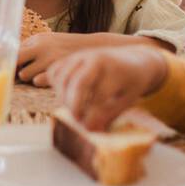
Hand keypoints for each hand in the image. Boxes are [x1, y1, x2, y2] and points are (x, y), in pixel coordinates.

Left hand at [16, 32, 100, 86]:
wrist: (95, 48)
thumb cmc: (66, 47)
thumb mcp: (48, 41)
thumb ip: (30, 48)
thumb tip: (9, 60)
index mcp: (37, 39)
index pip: (13, 52)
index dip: (10, 62)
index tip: (11, 69)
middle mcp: (41, 47)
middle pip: (15, 63)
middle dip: (18, 70)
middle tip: (26, 72)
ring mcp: (50, 58)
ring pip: (25, 75)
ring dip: (30, 77)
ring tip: (41, 74)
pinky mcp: (58, 70)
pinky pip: (38, 81)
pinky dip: (41, 81)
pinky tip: (49, 78)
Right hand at [45, 45, 168, 130]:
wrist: (130, 60)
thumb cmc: (129, 84)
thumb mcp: (126, 100)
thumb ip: (108, 114)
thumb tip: (88, 129)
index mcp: (115, 69)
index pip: (100, 95)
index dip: (93, 115)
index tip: (90, 128)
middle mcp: (96, 58)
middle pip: (78, 83)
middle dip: (75, 106)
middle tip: (77, 120)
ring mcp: (80, 55)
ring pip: (63, 78)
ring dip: (63, 98)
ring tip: (73, 109)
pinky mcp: (70, 57)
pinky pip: (54, 71)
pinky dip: (55, 86)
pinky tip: (65, 96)